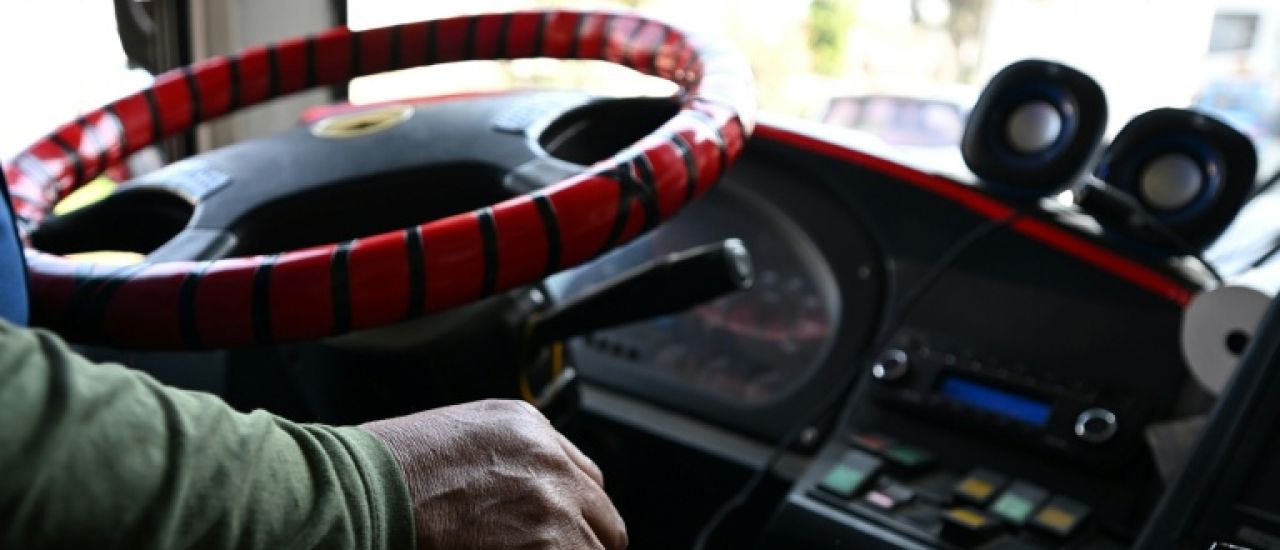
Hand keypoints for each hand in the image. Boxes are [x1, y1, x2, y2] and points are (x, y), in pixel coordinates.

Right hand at [362, 399, 626, 548]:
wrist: (366, 489)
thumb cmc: (390, 468)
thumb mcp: (460, 433)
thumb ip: (507, 455)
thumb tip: (521, 494)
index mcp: (531, 428)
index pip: (588, 479)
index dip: (576, 512)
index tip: (566, 531)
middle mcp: (550, 461)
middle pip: (604, 519)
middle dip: (584, 543)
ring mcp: (552, 503)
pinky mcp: (546, 542)